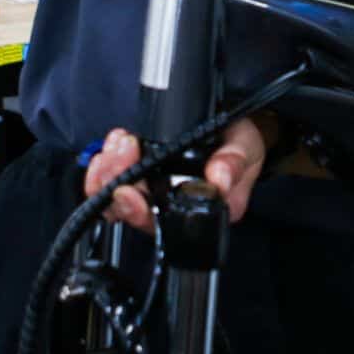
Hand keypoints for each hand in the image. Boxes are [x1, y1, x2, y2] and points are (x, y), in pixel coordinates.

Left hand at [83, 116, 268, 233]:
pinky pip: (113, 176)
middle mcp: (167, 208)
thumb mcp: (246, 151)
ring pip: (113, 193)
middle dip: (114, 180)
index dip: (135, 210)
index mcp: (193, 214)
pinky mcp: (140, 172)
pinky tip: (117, 143)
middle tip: (123, 152)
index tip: (127, 190)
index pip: (156, 223)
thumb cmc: (240, 148)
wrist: (235, 130)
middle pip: (126, 209)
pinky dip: (107, 161)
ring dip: (108, 169)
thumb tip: (219, 178)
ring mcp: (150, 191)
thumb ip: (234, 164)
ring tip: (121, 142)